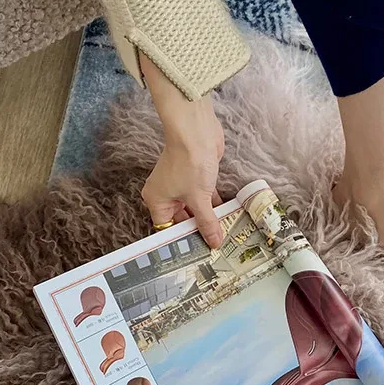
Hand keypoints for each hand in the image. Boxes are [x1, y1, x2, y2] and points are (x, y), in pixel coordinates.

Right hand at [139, 53, 224, 247]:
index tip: (196, 253)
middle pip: (182, 219)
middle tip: (213, 247)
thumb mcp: (200, 198)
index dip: (181, 240)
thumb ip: (207, 222)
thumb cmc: (190, 162)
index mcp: (157, 200)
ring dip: (208, 218)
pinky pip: (203, 197)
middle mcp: (165, 193)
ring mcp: (180, 184)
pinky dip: (213, 205)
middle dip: (198, 230)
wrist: (197, 131)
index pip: (166, 228)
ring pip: (194, 208)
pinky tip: (226, 216)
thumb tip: (214, 242)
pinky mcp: (195, 177)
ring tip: (222, 235)